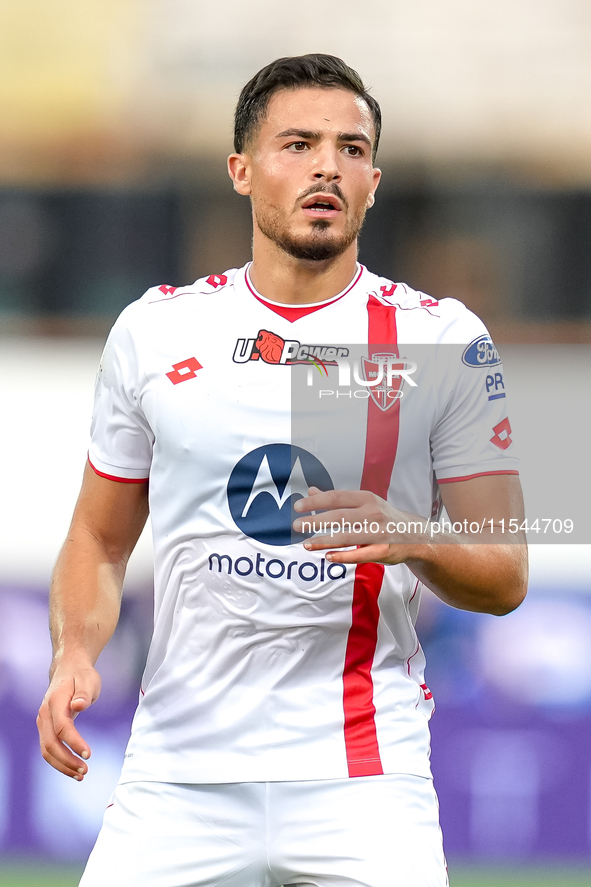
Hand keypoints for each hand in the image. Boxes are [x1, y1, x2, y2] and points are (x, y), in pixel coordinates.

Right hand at [37, 661, 100, 779]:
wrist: (68, 669)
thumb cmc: (81, 675)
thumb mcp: (88, 680)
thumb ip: (84, 693)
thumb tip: (79, 705)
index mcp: (55, 701)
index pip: (62, 727)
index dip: (74, 742)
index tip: (89, 754)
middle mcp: (45, 714)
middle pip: (51, 743)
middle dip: (67, 760)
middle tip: (85, 770)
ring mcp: (43, 722)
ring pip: (47, 750)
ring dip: (62, 765)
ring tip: (81, 774)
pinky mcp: (46, 728)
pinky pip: (49, 748)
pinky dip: (59, 761)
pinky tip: (73, 768)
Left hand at [293, 487, 427, 565]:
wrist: (415, 534)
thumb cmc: (383, 517)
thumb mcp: (364, 502)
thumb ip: (337, 499)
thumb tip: (311, 491)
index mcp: (366, 498)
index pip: (336, 497)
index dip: (316, 502)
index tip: (297, 507)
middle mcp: (373, 513)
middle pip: (338, 517)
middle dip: (314, 521)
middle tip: (297, 526)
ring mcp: (378, 532)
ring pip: (346, 537)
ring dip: (323, 541)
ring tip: (306, 544)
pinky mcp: (382, 550)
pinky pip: (359, 554)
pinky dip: (343, 556)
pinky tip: (327, 556)